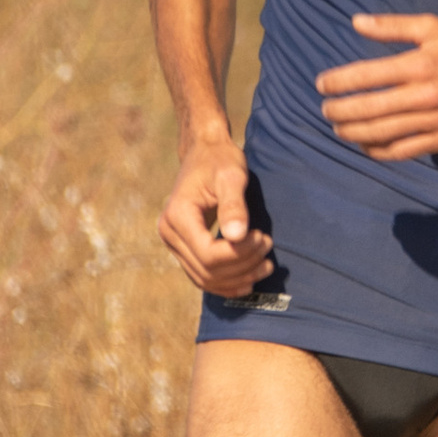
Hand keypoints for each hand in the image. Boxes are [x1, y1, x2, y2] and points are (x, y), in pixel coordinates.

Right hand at [157, 136, 271, 293]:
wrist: (204, 153)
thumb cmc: (220, 160)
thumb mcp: (231, 176)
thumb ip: (234, 205)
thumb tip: (238, 236)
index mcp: (178, 216)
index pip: (208, 254)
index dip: (239, 254)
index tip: (263, 237)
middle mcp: (169, 233)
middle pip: (207, 270)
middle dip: (242, 265)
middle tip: (268, 246)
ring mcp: (173, 243)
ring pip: (204, 278)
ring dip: (237, 278)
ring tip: (266, 265)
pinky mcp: (183, 249)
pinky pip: (202, 276)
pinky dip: (226, 283)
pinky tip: (249, 279)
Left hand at [316, 12, 437, 161]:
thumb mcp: (433, 27)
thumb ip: (392, 26)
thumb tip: (356, 22)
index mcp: (420, 64)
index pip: (367, 76)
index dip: (338, 82)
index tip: (322, 85)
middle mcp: (425, 95)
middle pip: (370, 109)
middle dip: (340, 111)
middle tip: (325, 110)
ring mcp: (435, 121)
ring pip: (383, 134)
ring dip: (353, 133)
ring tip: (338, 128)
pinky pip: (404, 151)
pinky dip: (379, 151)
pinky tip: (365, 145)